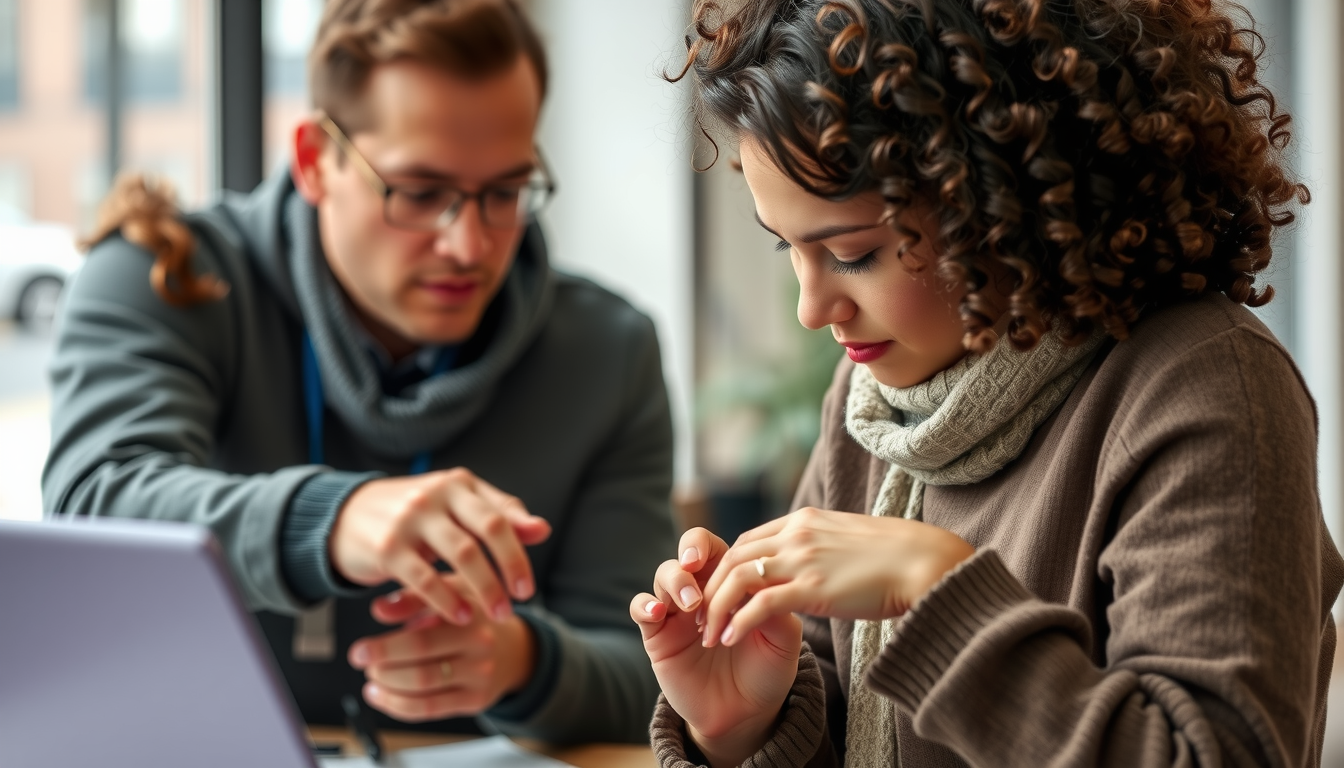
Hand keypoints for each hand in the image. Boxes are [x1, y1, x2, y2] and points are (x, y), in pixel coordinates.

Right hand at [330, 468, 551, 625]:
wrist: (344, 516)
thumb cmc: (412, 515)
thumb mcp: (455, 506)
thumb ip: (498, 515)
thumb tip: (543, 530)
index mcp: (458, 484)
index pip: (501, 517)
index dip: (519, 553)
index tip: (528, 586)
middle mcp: (437, 495)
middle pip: (487, 533)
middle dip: (508, 571)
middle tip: (519, 603)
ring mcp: (411, 519)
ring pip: (462, 554)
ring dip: (484, 589)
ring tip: (496, 614)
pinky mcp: (388, 546)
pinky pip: (425, 577)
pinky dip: (446, 599)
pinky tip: (459, 616)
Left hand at [349, 575, 536, 722]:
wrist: (514, 646)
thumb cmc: (472, 615)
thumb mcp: (450, 590)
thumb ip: (414, 597)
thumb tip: (380, 609)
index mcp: (471, 615)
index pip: (421, 638)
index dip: (385, 648)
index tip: (359, 650)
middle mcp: (479, 647)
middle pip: (421, 668)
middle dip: (383, 670)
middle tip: (362, 663)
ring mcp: (480, 676)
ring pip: (425, 691)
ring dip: (389, 689)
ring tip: (372, 680)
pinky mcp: (477, 700)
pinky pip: (432, 709)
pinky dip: (400, 706)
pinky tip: (384, 696)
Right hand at [630, 528, 801, 766]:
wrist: (746, 714)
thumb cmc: (767, 671)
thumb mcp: (783, 639)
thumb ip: (775, 606)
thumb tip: (758, 577)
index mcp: (733, 583)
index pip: (721, 547)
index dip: (720, 544)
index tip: (726, 556)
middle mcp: (703, 590)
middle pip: (687, 551)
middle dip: (690, 549)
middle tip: (695, 565)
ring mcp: (678, 611)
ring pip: (664, 574)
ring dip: (675, 581)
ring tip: (691, 605)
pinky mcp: (658, 634)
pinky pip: (640, 608)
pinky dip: (644, 605)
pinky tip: (657, 613)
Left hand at [699, 507, 974, 651]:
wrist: (926, 562)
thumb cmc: (897, 557)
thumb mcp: (849, 541)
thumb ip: (823, 548)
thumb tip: (815, 565)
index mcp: (805, 520)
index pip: (748, 540)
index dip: (725, 567)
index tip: (717, 594)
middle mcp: (797, 534)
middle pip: (733, 557)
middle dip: (710, 589)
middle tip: (700, 617)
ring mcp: (803, 559)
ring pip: (737, 579)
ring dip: (717, 609)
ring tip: (709, 636)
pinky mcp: (813, 588)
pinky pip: (759, 605)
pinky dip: (738, 622)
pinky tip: (730, 639)